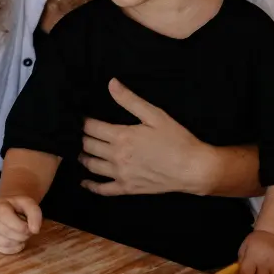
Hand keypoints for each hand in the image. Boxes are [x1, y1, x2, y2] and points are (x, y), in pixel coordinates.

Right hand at [0, 196, 41, 254]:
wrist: (7, 208)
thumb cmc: (18, 206)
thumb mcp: (28, 204)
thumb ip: (35, 214)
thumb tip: (35, 230)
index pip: (6, 218)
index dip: (21, 226)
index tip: (30, 227)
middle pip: (6, 232)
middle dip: (22, 234)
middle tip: (28, 231)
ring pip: (4, 242)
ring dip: (18, 241)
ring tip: (22, 235)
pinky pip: (3, 250)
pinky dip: (14, 248)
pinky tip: (18, 241)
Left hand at [79, 78, 213, 195]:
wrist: (193, 169)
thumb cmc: (177, 140)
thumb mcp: (155, 115)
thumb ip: (130, 100)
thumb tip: (111, 83)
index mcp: (121, 136)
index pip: (91, 127)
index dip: (83, 121)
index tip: (81, 118)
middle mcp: (116, 156)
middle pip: (88, 145)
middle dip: (83, 137)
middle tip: (81, 133)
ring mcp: (121, 174)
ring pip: (91, 165)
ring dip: (83, 157)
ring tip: (81, 152)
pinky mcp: (128, 189)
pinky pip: (103, 189)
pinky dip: (91, 185)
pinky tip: (84, 182)